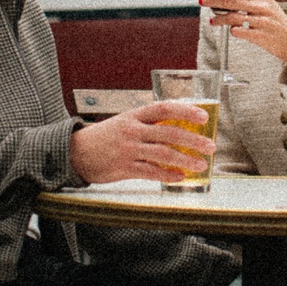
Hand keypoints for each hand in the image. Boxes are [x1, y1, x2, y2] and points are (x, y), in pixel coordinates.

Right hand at [70, 102, 215, 185]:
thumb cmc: (105, 137)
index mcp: (134, 115)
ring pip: (163, 154)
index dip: (186, 111)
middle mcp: (132, 130)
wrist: (76, 152)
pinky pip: (151, 172)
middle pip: (169, 133)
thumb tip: (178, 128)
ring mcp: (128, 150)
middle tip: (210, 146)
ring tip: (201, 164)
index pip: (164, 108)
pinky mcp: (123, 168)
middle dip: (193, 140)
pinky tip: (180, 177)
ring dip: (185, 160)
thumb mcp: (125, 122)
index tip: (203, 116)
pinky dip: (168, 175)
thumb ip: (148, 125)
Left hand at [201, 0, 286, 70]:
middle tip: (201, 0)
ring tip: (212, 21)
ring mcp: (262, 21)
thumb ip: (247, 1)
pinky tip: (229, 30)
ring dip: (219, 18)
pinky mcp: (261, 35)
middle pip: (232, 0)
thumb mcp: (265, 6)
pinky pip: (239, 31)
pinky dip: (232, 30)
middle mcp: (262, 6)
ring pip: (233, 16)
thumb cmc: (276, 23)